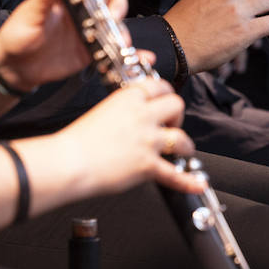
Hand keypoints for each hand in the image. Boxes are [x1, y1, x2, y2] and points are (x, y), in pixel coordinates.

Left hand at [0, 0, 128, 91]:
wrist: (15, 66)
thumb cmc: (18, 34)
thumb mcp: (28, 14)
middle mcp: (82, 9)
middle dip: (116, 4)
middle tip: (110, 15)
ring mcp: (90, 29)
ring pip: (116, 24)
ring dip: (122, 30)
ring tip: (120, 41)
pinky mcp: (92, 50)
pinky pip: (114, 49)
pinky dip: (131, 54)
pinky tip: (140, 58)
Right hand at [53, 77, 205, 194]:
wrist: (71, 162)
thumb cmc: (78, 140)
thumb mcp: (102, 110)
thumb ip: (123, 109)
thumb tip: (134, 115)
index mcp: (129, 98)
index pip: (159, 85)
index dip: (166, 93)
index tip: (165, 100)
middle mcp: (142, 116)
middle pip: (177, 105)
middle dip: (177, 115)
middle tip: (171, 124)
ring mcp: (148, 141)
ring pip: (182, 138)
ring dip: (184, 146)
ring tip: (181, 151)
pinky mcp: (148, 165)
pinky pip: (175, 175)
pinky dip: (189, 181)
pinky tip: (197, 183)